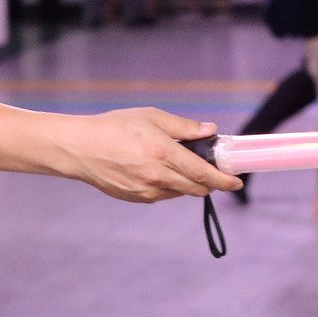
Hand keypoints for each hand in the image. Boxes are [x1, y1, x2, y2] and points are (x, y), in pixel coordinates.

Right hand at [59, 109, 242, 202]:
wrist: (81, 148)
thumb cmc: (115, 127)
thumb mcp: (152, 117)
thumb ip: (184, 127)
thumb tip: (210, 130)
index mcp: (164, 153)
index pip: (204, 173)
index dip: (224, 180)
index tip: (236, 181)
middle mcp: (158, 177)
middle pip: (197, 188)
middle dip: (210, 182)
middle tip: (213, 171)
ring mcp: (147, 191)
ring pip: (180, 193)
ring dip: (188, 183)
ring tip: (177, 165)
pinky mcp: (137, 199)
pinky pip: (162, 195)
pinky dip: (169, 186)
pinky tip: (157, 171)